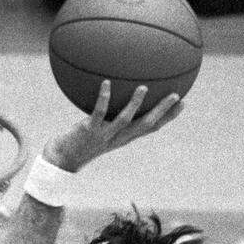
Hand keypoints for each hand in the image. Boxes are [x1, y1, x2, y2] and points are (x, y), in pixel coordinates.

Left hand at [45, 80, 182, 173]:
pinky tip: (105, 83)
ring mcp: (104, 135)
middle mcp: (117, 138)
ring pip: (124, 121)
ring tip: (143, 88)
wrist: (61, 161)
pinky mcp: (88, 131)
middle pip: (145, 125)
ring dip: (135, 105)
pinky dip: (103, 98)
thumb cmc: (79, 143)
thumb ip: (109, 114)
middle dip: (162, 111)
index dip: (168, 117)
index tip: (183, 103)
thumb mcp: (98, 129)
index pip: (151, 127)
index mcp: (123, 137)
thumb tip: (113, 92)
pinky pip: (98, 113)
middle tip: (175, 95)